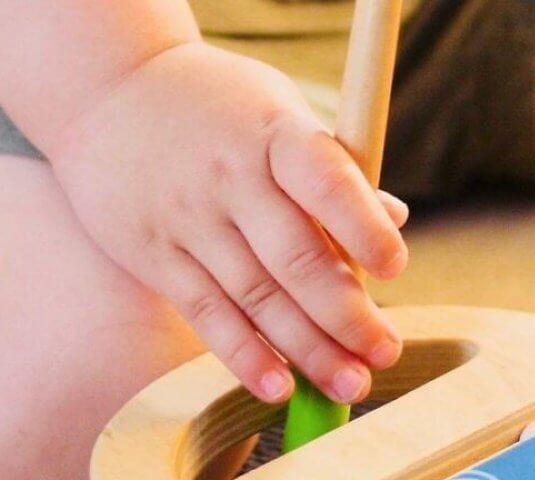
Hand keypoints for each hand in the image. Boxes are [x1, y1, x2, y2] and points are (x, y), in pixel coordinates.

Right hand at [47, 42, 407, 403]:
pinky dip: (244, 355)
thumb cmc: (218, 106)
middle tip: (384, 353)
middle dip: (346, 315)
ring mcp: (189, 219)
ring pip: (256, 296)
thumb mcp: (279, 113)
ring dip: (308, 349)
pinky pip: (205, 312)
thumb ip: (332, 169)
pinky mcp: (154, 254)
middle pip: (296, 258)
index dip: (363, 228)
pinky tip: (280, 386)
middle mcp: (231, 178)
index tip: (394, 268)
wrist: (109, 92)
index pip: (326, 183)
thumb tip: (394, 218)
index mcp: (275, 135)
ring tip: (350, 383)